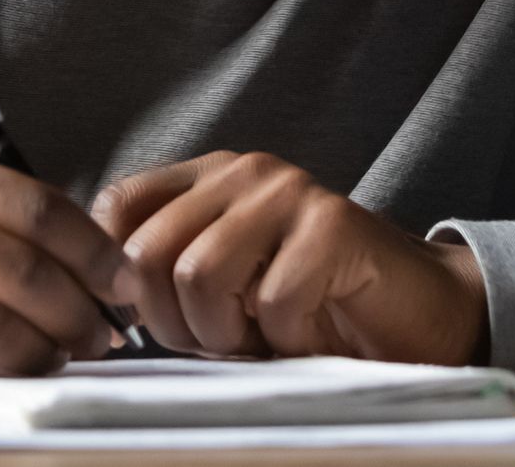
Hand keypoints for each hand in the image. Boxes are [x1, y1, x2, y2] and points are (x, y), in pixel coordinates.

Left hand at [93, 151, 486, 362]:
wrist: (416, 313)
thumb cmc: (311, 309)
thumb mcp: (223, 287)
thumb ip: (165, 276)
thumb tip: (99, 299)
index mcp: (207, 179)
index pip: (117, 206)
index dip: (117, 275)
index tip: (146, 319)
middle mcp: (243, 172)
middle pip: (148, 252)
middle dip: (173, 323)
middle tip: (220, 341)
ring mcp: (289, 192)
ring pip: (199, 276)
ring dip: (226, 335)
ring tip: (262, 338)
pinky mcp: (332, 225)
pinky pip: (271, 302)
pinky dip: (285, 341)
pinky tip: (308, 334)